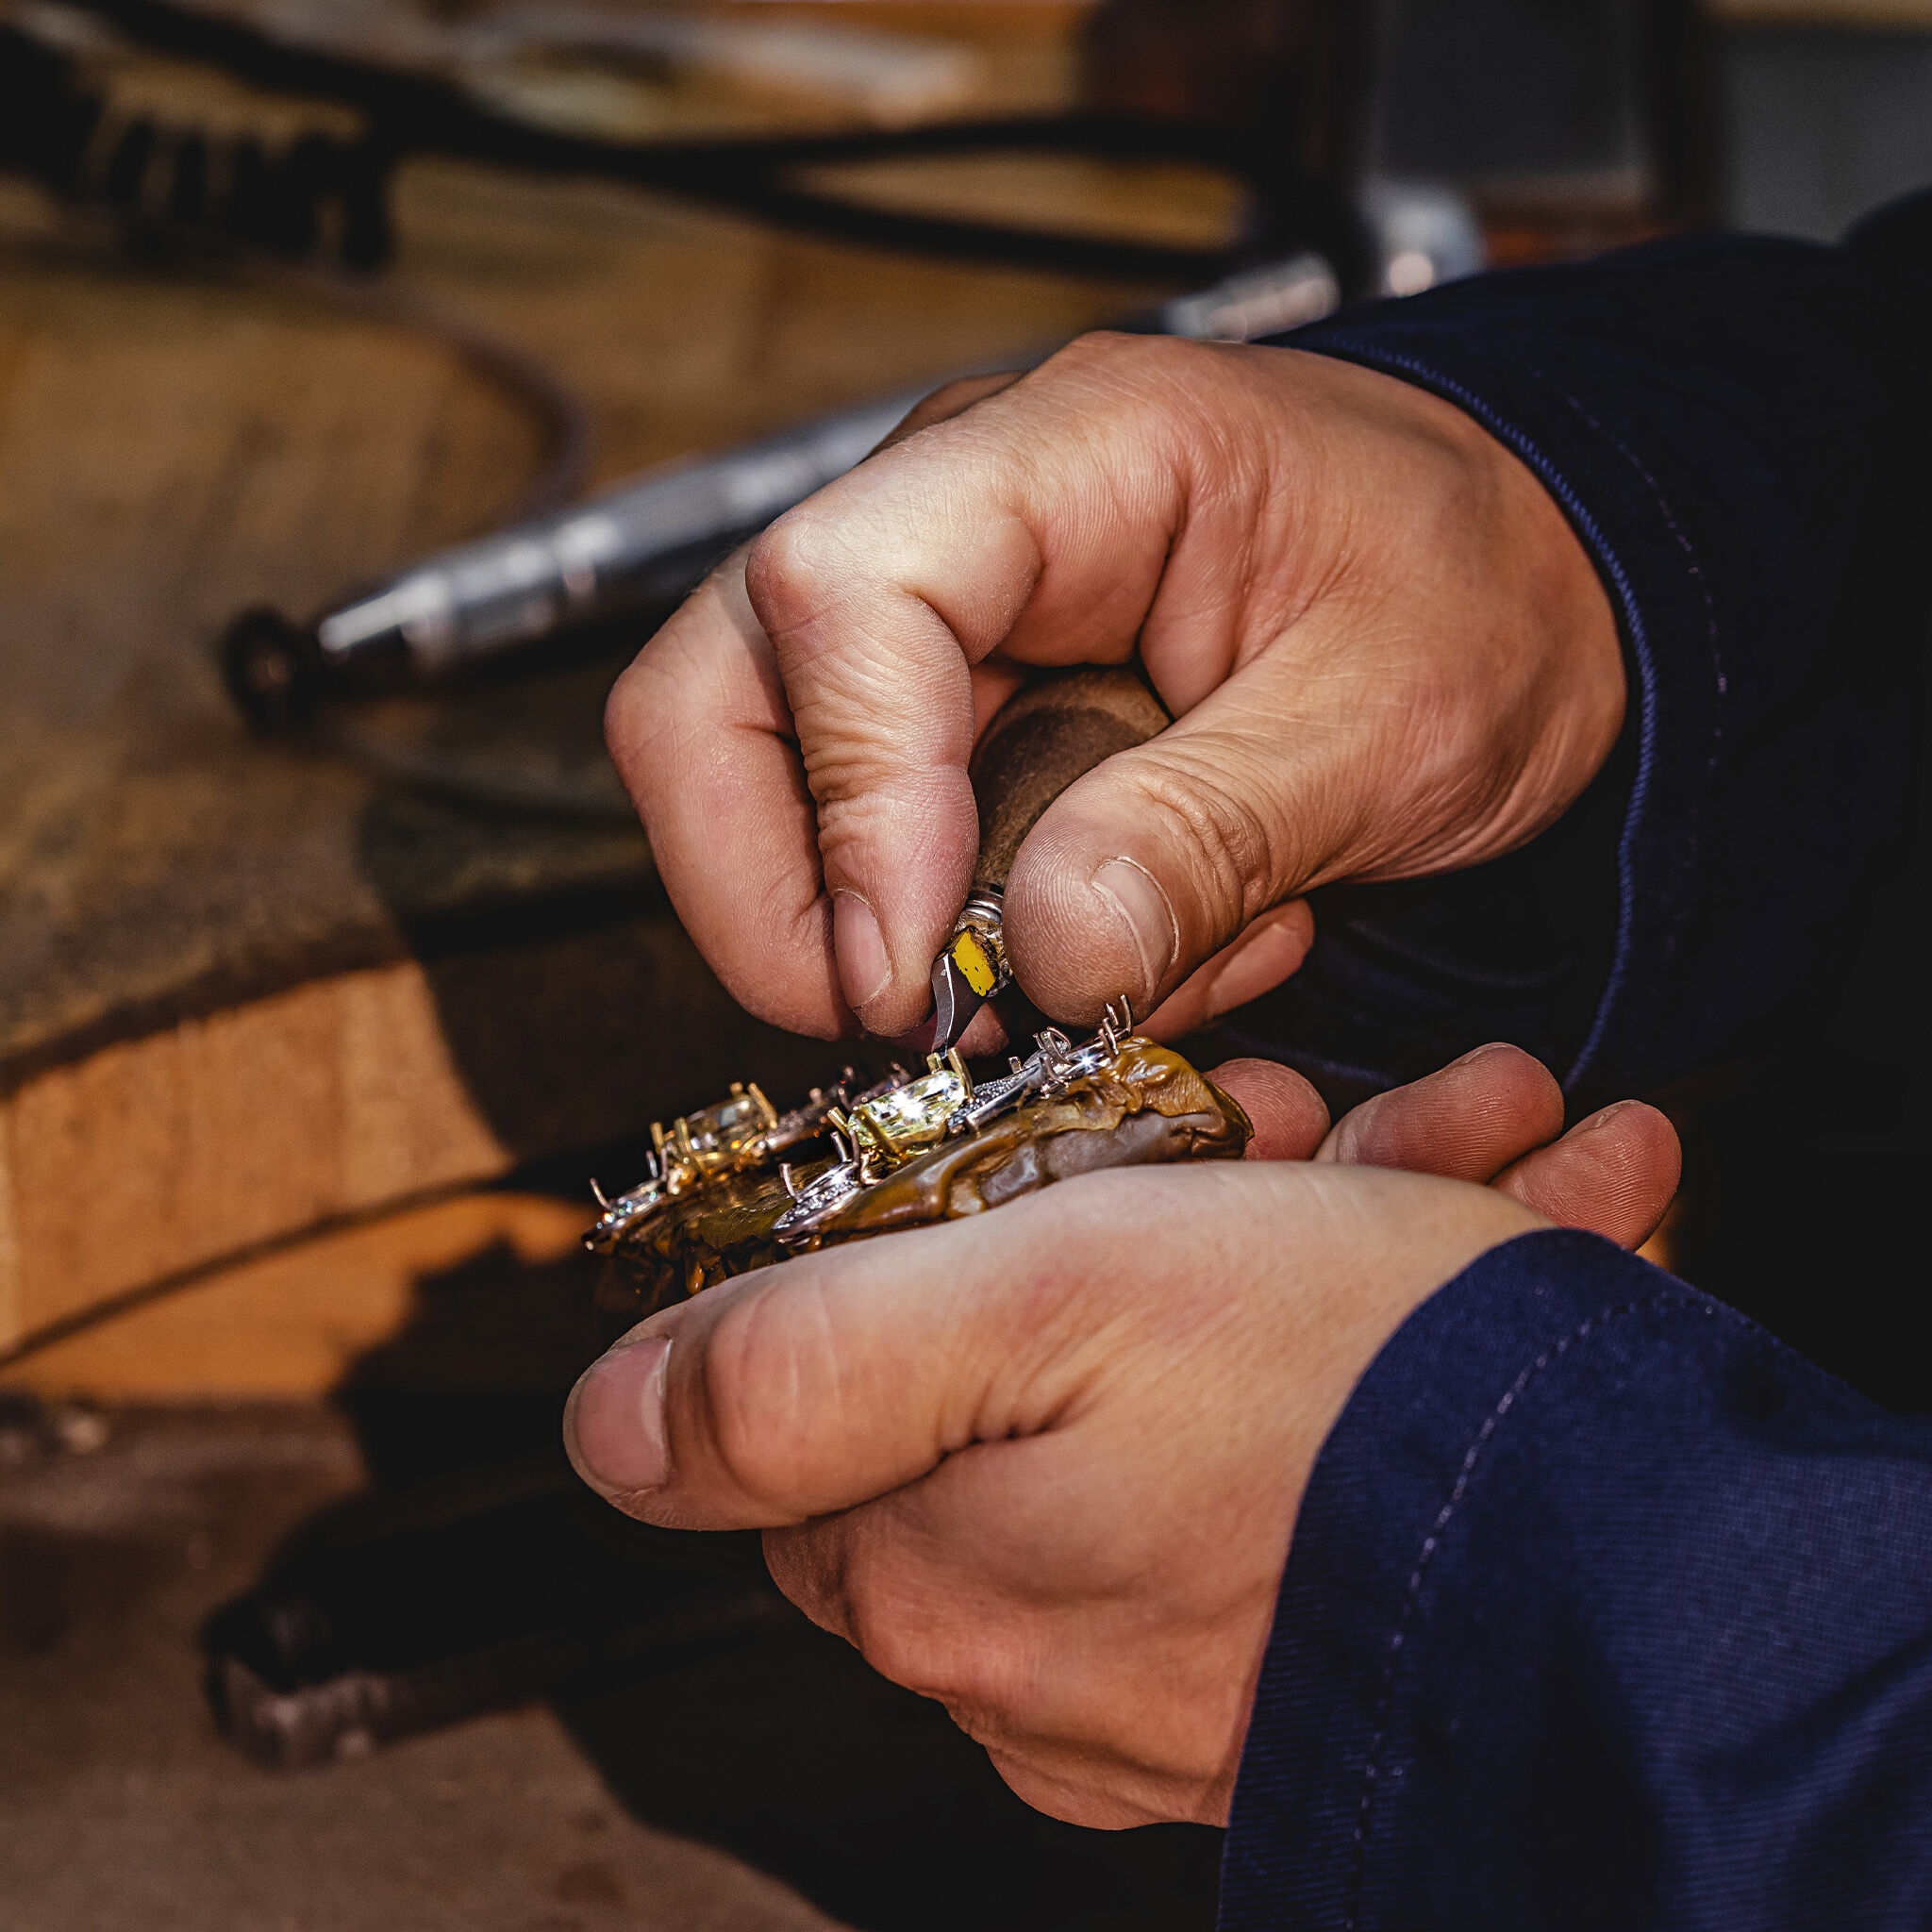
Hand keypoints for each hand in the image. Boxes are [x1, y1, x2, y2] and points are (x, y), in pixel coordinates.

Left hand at [564, 1049, 1676, 1828]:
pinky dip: (1394, 1307)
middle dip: (1150, 1205)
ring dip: (1312, 1228)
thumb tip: (606, 1425)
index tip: (1040, 1148)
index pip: (829, 1386)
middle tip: (1282, 1122)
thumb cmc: (1336, 1410)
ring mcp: (1174, 1648)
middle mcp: (1035, 1635)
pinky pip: (1309, 1442)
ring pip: (1195, 1377)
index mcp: (931, 1560)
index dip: (927, 1232)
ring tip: (1447, 1147)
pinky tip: (1506, 1207)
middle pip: (1031, 1363)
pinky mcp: (1304, 1623)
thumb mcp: (1041, 1309)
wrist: (1643, 1567)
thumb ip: (799, 1369)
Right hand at [606, 335, 1622, 1042]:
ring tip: (1078, 976)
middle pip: (715, 694)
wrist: (1522, 589)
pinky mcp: (958, 716)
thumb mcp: (1395, 723)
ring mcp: (944, 621)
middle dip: (776, 897)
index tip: (917, 973)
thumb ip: (1212, 834)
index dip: (848, 804)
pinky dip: (952, 946)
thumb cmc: (1478, 596)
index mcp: (1076, 451)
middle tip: (906, 1026)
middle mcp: (962, 517)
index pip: (839, 592)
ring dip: (879, 937)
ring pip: (759, 787)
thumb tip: (1039, 962)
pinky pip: (866, 850)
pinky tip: (1108, 941)